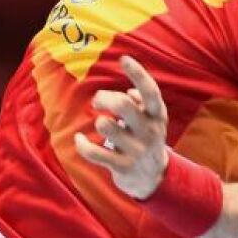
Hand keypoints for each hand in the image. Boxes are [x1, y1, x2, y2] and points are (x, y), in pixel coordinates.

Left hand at [73, 56, 169, 199]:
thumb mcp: (152, 119)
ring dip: (99, 122)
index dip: (138, 73)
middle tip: (98, 101)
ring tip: (102, 125)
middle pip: (122, 105)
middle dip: (104, 98)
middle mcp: (149, 131)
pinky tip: (80, 139)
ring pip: (106, 126)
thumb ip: (142, 103)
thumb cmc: (146, 139)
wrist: (154, 178)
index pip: (150, 91)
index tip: (124, 59)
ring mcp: (136, 150)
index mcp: (157, 116)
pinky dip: (82, 144)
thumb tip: (131, 92)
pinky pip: (93, 152)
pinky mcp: (122, 166)